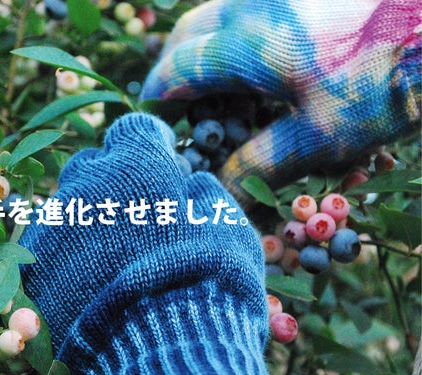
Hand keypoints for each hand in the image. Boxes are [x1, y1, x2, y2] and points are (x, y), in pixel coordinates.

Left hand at [19, 113, 286, 374]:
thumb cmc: (208, 284)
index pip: (134, 130)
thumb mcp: (229, 231)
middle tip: (135, 216)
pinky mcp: (32, 270)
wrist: (161, 350)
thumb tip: (192, 183)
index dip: (150, 145)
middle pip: (93, 166)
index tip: (160, 162)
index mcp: (136, 164)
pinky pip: (45, 250)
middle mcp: (86, 184)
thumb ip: (206, 195)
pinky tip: (85, 287)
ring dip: (87, 223)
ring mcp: (53, 226)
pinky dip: (64, 260)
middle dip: (113, 182)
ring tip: (109, 263)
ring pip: (66, 208)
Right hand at [141, 0, 420, 205]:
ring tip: (217, 93)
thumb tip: (221, 193)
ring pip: (215, 17)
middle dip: (172, 71)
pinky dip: (232, 39)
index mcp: (246, 45)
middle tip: (180, 110)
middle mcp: (251, 7)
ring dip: (202, 52)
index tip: (151, 125)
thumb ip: (261, 163)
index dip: (157, 100)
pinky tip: (257, 67)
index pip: (176, 70)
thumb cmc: (385, 83)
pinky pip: (246, 10)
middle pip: (188, 34)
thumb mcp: (322, 136)